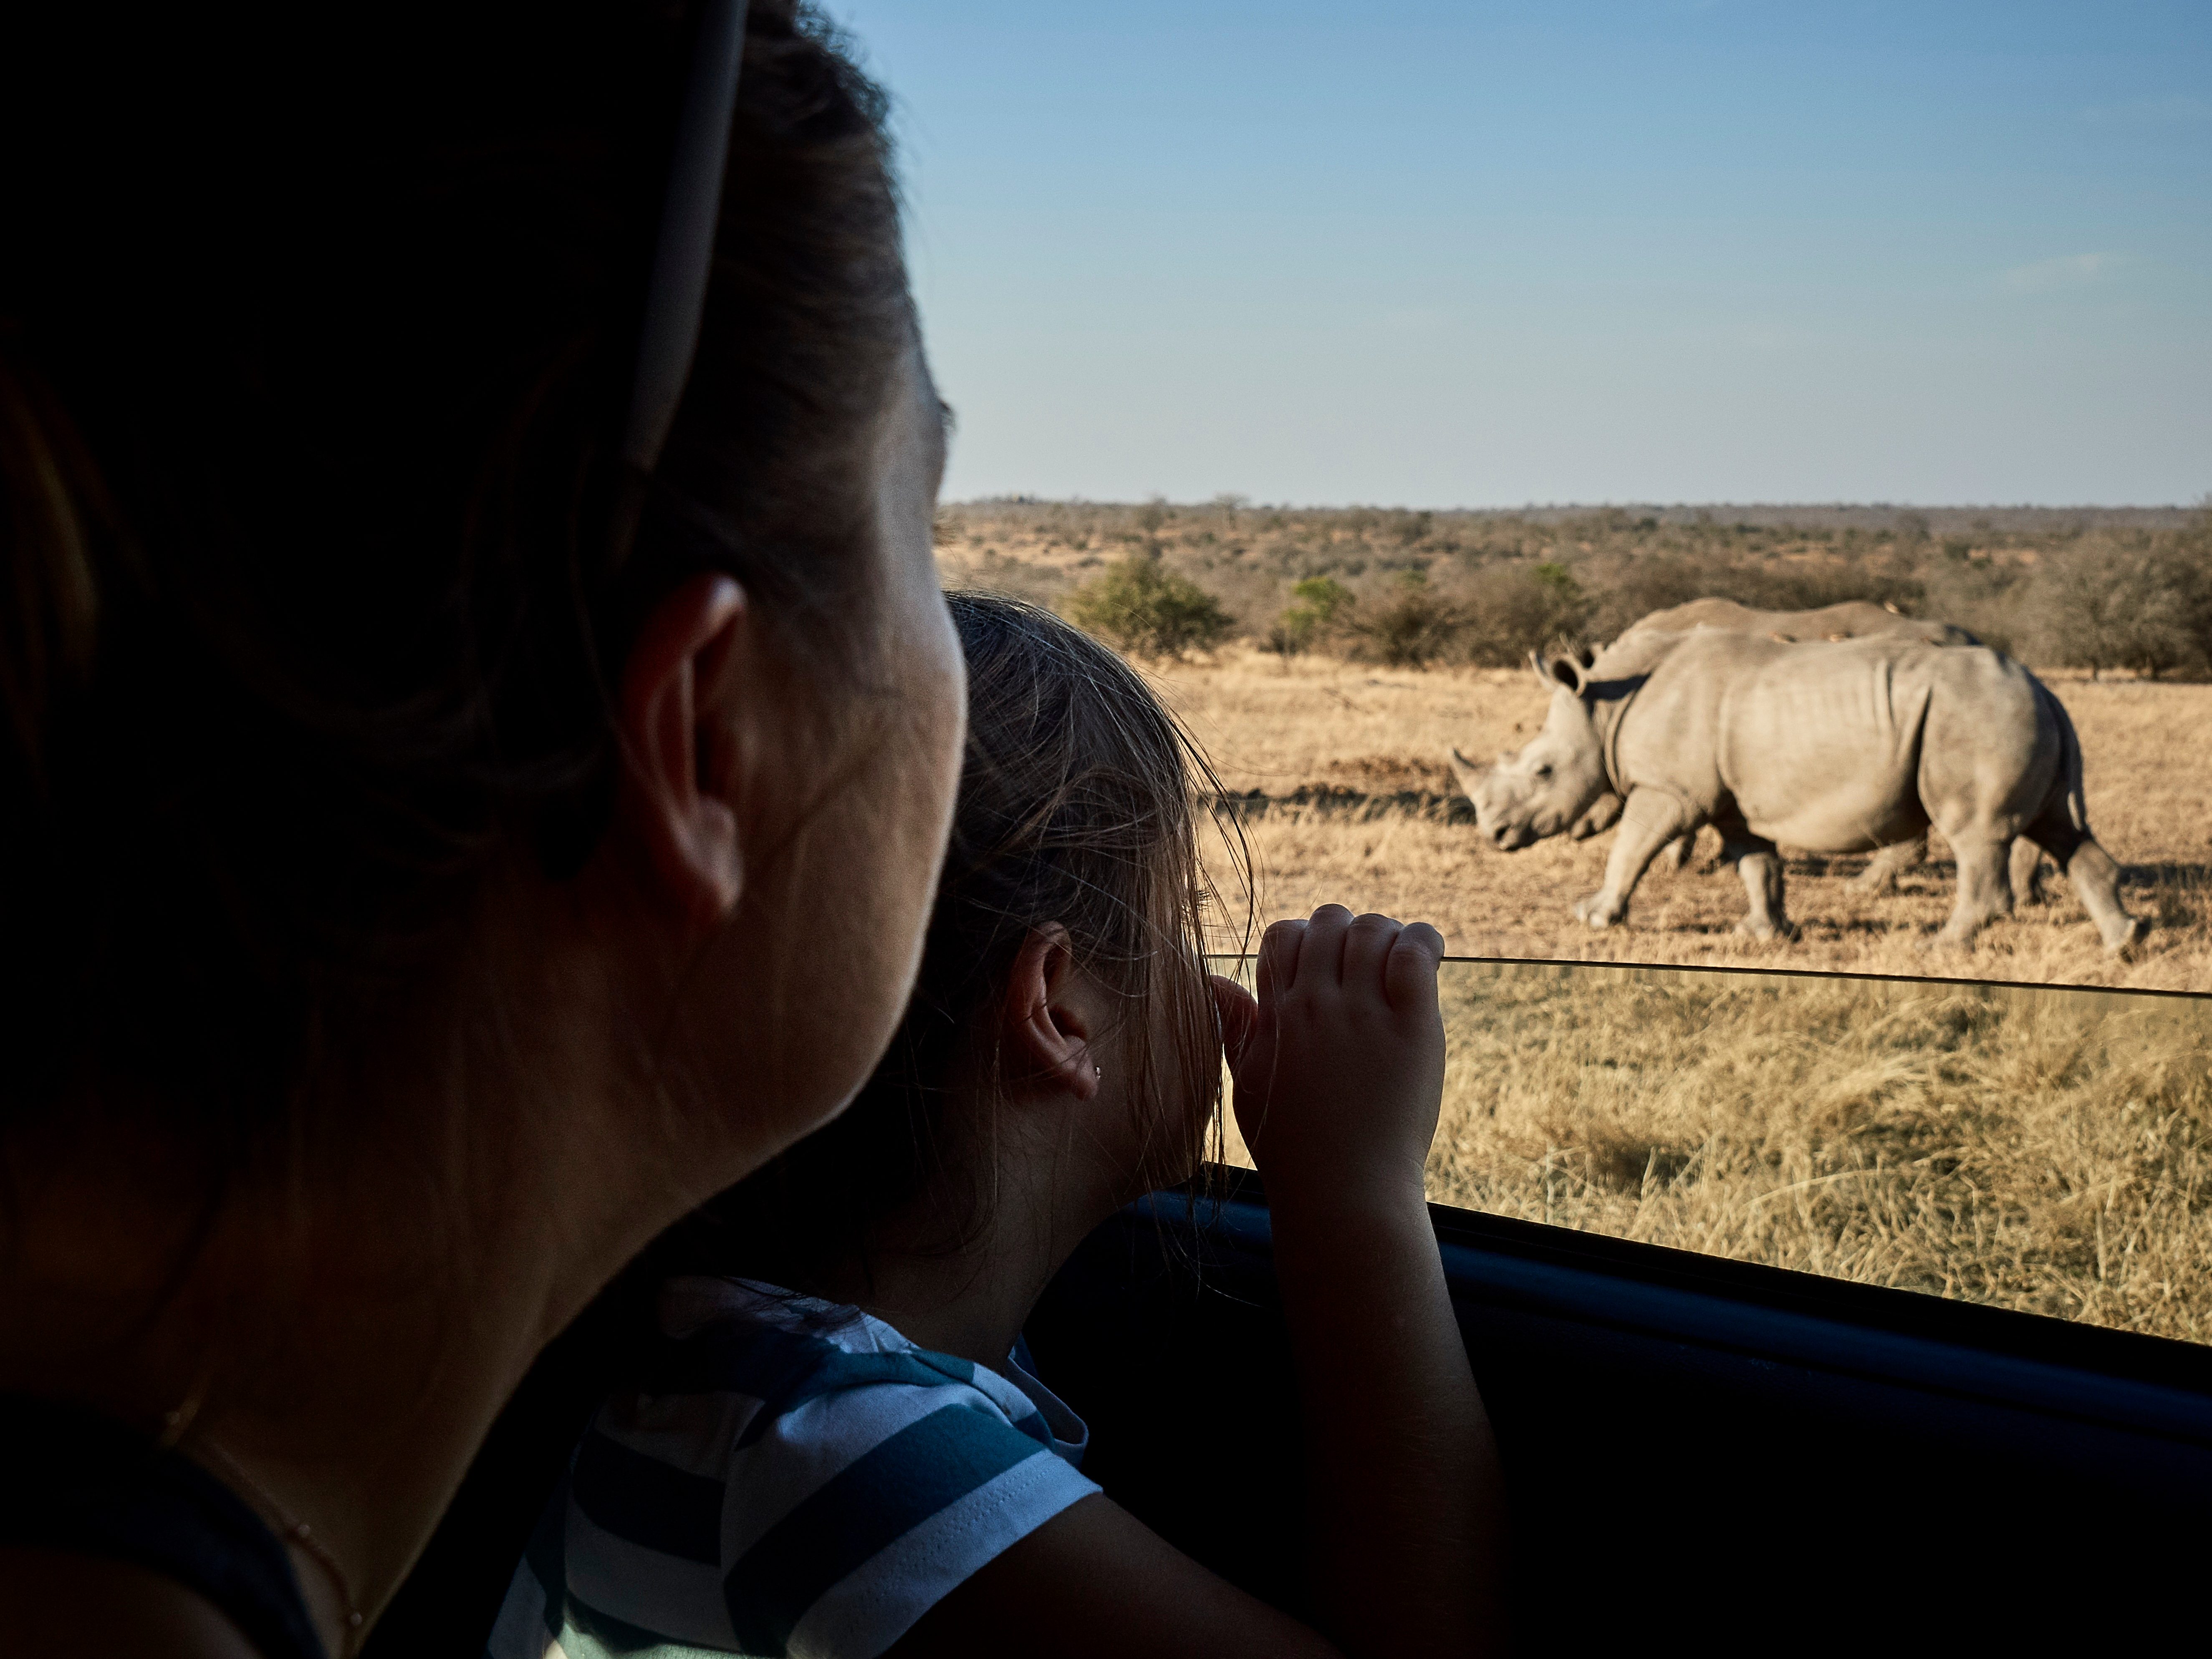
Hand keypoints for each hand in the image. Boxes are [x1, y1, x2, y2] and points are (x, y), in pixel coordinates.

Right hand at [1212, 905, 1445, 1216]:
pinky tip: (1424, 959)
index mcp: (1277, 1014)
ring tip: (1395, 966)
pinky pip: (1415, 953)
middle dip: (1346, 934)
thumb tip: (1213, 978)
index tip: (1323, 974)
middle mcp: (1316, 1006)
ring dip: (1385, 937)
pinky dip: (1421, 943)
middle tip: (1363, 970)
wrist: (1345, 1193)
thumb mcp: (1251, 1084)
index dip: (1304, 942)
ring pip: (1373, 929)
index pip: (1284, 933)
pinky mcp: (1412, 1028)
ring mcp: (1364, 1015)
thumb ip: (1236, 1027)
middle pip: (1329, 921)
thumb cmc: (1294, 1146)